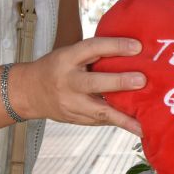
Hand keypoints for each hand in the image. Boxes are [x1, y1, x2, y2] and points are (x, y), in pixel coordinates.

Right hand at [18, 37, 145, 134]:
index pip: (91, 48)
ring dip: (123, 116)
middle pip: (93, 82)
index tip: (137, 46)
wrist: (28, 92)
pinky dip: (119, 122)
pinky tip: (138, 127)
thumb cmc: (56, 68)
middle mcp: (67, 81)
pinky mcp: (75, 119)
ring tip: (144, 123)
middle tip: (142, 80)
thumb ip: (94, 55)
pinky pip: (100, 121)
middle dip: (118, 82)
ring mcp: (70, 103)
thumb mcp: (69, 54)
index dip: (114, 46)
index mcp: (66, 59)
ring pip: (98, 110)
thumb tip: (132, 51)